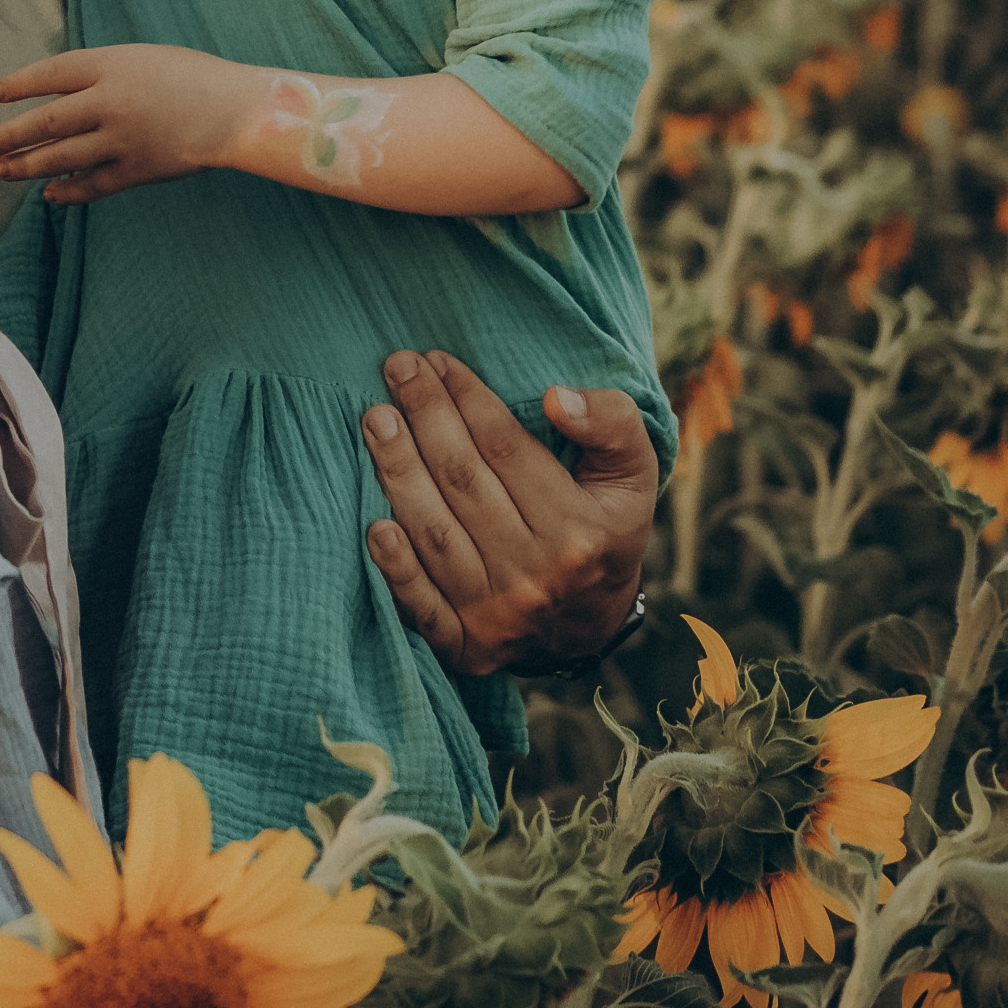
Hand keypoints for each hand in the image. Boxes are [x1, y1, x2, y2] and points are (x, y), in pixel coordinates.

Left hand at [0, 44, 252, 201]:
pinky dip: (68, 190)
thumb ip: (101, 74)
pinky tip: (50, 194)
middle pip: (47, 121)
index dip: (21, 84)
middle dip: (11, 135)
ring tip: (2, 170)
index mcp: (112, 65)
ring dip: (28, 165)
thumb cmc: (190, 77)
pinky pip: (93, 184)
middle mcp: (111, 101)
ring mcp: (123, 138)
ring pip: (62, 156)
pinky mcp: (138, 169)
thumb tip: (57, 94)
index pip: (52, 73)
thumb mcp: (141, 59)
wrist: (237, 109)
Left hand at [361, 349, 657, 675]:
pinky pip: (422, 607)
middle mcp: (536, 576)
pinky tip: (373, 525)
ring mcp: (497, 615)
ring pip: (435, 534)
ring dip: (398, 472)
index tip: (438, 361)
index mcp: (579, 531)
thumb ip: (611, 424)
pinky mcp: (465, 646)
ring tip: (376, 419)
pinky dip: (395, 569)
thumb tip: (555, 398)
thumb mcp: (634, 472)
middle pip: (464, 483)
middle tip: (397, 368)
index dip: (469, 399)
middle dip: (426, 417)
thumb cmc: (603, 527)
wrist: (590, 624)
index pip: (507, 450)